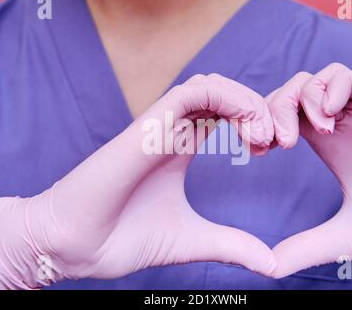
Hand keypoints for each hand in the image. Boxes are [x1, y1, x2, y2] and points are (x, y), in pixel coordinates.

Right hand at [0, 74, 275, 288]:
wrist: (75, 247)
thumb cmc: (123, 239)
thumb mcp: (193, 240)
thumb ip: (232, 245)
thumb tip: (272, 265)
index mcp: (179, 147)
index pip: (222, 113)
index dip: (253, 121)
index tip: (272, 149)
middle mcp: (170, 131)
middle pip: (222, 95)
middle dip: (256, 108)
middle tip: (276, 140)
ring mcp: (158, 126)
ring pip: (209, 85)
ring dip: (245, 101)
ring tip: (261, 134)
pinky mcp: (147, 127)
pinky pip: (191, 93)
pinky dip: (226, 98)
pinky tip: (246, 125)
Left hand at [266, 63, 351, 277]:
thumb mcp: (346, 236)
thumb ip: (306, 247)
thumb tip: (265, 268)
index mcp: (328, 144)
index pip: (283, 114)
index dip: (262, 122)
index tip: (256, 149)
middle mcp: (344, 124)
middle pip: (295, 90)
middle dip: (274, 108)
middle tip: (272, 143)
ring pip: (322, 78)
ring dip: (303, 99)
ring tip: (308, 136)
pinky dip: (336, 88)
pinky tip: (327, 121)